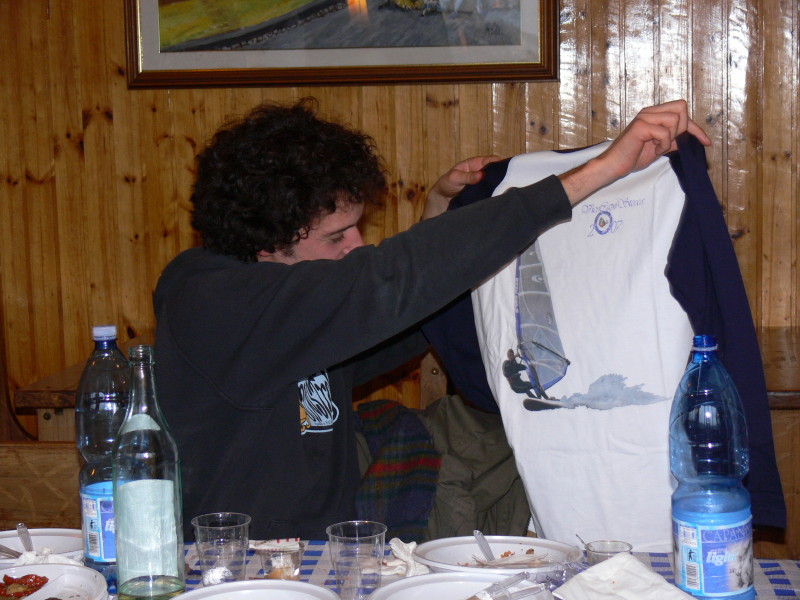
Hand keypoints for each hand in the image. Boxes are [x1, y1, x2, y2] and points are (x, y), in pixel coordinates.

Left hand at [422, 155, 500, 219]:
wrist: (442, 198)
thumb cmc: (447, 183)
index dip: (500, 163)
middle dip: (502, 175)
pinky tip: (498, 197)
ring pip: (496, 182)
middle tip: (507, 182)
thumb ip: (468, 176)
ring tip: (503, 191)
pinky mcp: (483, 193)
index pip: (492, 160)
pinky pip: (492, 192)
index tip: (505, 170)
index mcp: (476, 163)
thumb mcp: (455, 178)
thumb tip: (482, 175)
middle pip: (497, 171)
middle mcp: (483, 172)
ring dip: (499, 186)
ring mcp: (484, 183)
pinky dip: (495, 194)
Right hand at [560, 100, 710, 204]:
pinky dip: (663, 144)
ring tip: (658, 148)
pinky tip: (654, 150)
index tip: (706, 142)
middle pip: (681, 107)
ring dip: (670, 138)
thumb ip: (672, 141)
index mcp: (654, 114)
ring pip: (674, 119)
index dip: (696, 127)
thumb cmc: (632, 157)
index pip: (682, 111)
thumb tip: (688, 140)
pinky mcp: (640, 126)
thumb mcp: (659, 148)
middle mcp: (649, 112)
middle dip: (681, 128)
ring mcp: (644, 117)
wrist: (614, 165)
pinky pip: (663, 132)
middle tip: (669, 143)